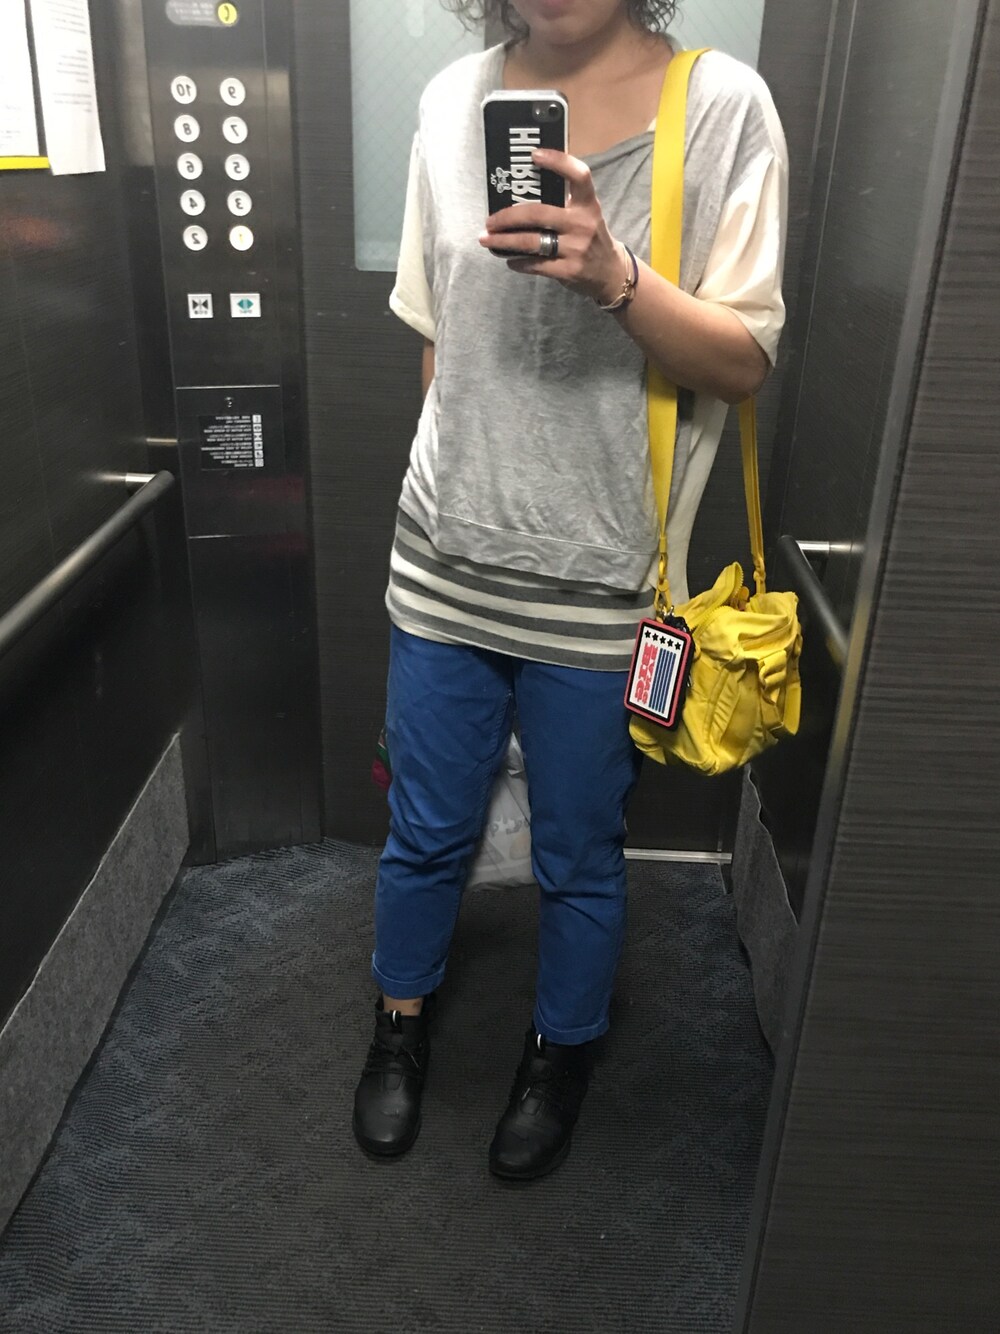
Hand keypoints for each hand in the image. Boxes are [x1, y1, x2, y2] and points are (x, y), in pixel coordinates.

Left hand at [479, 148, 624, 303]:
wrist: (610, 273)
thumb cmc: (589, 237)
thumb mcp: (585, 214)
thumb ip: (562, 202)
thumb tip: (520, 192)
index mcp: (588, 204)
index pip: (578, 176)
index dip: (558, 162)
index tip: (534, 155)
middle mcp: (582, 223)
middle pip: (538, 213)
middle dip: (507, 217)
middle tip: (489, 221)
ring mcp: (576, 248)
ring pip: (532, 241)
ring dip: (504, 241)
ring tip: (487, 240)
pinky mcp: (569, 271)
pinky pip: (536, 264)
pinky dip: (518, 262)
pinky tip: (509, 259)